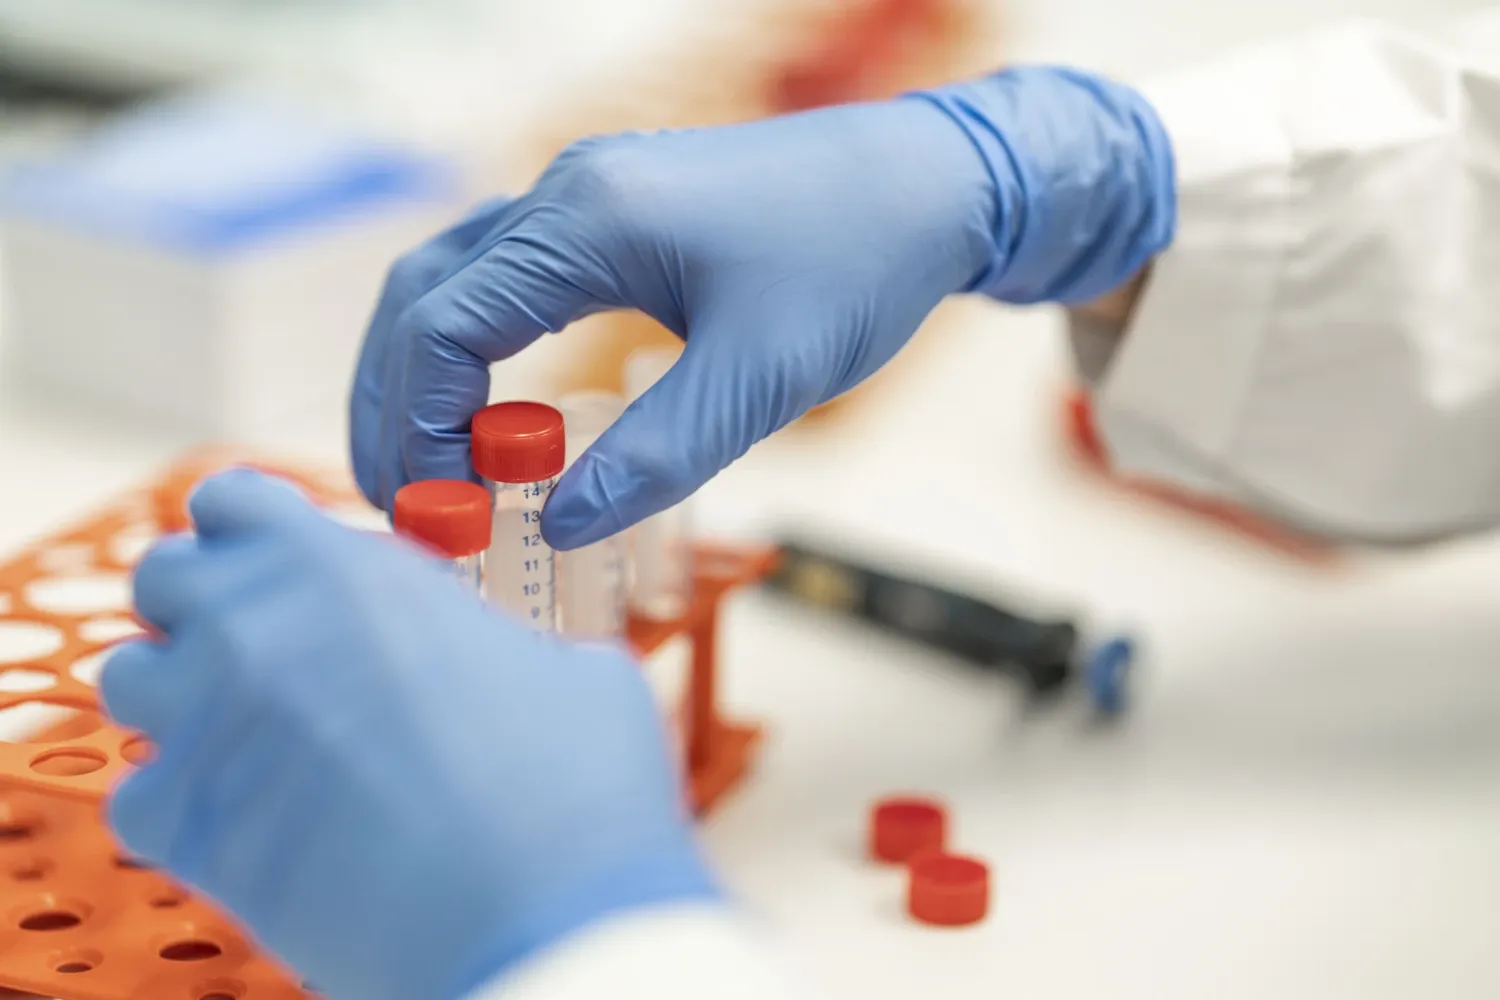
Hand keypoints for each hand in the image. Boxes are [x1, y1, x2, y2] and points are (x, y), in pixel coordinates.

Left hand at [101, 470, 711, 999]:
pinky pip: (135, 795)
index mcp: (346, 569)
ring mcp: (208, 724)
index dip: (252, 530)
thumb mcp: (569, 667)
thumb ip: (497, 643)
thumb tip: (504, 670)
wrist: (542, 915)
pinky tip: (252, 825)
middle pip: (163, 576)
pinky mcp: (184, 829)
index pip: (232, 499)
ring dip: (180, 698)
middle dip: (202, 605)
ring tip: (253, 738)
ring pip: (127, 678)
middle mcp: (256, 628)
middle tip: (265, 650)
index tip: (278, 564)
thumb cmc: (573, 784)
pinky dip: (182, 807)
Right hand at [350, 67, 1173, 547]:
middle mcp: (566, 193)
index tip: (436, 511)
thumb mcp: (761, 376)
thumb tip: (559, 528)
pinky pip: (507, 279)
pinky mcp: (615, 214)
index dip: (417, 426)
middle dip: (395, 404)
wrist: (930, 185)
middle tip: (402, 502)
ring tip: (433, 469)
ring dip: (426, 375)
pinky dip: (478, 349)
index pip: (440, 324)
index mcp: (587, 221)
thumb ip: (657, 455)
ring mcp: (586, 195)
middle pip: (421, 296)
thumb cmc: (857, 265)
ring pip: (454, 282)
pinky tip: (501, 415)